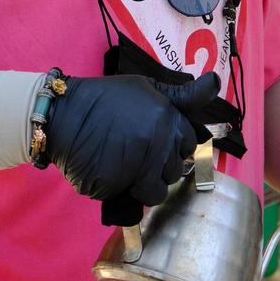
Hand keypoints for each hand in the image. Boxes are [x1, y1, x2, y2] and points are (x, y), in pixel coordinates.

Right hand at [46, 72, 234, 205]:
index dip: (174, 144)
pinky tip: (115, 174)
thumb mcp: (146, 88)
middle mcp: (158, 142)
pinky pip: (136, 198)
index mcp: (168, 119)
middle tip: (137, 152)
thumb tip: (216, 82)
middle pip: (176, 169)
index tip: (157, 140)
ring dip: (146, 183)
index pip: (189, 143)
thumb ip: (183, 95)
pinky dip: (128, 191)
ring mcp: (139, 165)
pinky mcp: (121, 183)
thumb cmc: (107, 100)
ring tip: (126, 165)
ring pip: (160, 189)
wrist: (63, 114)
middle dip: (161, 165)